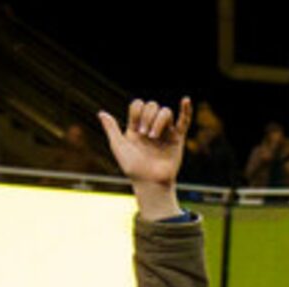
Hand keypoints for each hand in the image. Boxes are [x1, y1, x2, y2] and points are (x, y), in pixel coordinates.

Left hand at [100, 94, 188, 217]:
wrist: (150, 182)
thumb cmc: (133, 168)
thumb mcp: (119, 147)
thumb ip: (111, 129)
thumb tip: (101, 113)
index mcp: (136, 127)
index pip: (138, 105)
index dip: (137, 111)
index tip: (136, 128)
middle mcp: (151, 127)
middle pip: (153, 105)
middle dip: (148, 117)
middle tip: (145, 135)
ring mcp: (165, 131)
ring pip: (166, 111)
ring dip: (159, 121)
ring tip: (154, 137)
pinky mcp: (177, 138)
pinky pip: (184, 120)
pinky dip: (187, 110)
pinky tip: (186, 100)